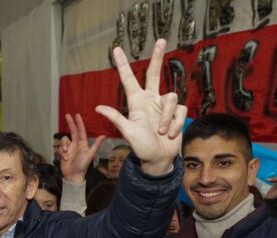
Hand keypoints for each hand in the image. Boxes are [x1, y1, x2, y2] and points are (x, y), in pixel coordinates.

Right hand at [61, 114, 104, 183]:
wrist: (73, 175)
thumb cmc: (82, 166)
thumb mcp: (90, 154)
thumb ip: (96, 145)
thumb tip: (103, 136)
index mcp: (83, 144)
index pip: (80, 131)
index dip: (79, 123)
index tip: (77, 115)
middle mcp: (76, 144)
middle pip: (72, 131)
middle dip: (70, 123)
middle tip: (67, 115)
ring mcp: (69, 148)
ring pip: (64, 140)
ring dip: (64, 146)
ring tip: (67, 154)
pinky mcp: (63, 153)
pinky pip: (60, 148)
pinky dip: (61, 152)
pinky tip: (65, 158)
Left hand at [95, 39, 186, 175]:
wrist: (158, 159)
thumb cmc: (141, 146)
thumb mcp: (127, 132)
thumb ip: (116, 118)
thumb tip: (97, 107)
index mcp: (136, 102)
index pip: (128, 80)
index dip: (122, 65)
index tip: (116, 49)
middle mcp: (150, 100)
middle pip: (154, 73)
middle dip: (158, 57)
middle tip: (161, 40)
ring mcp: (164, 106)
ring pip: (170, 98)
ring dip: (166, 118)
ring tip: (161, 132)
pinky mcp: (176, 113)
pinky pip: (179, 111)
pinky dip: (175, 124)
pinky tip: (170, 134)